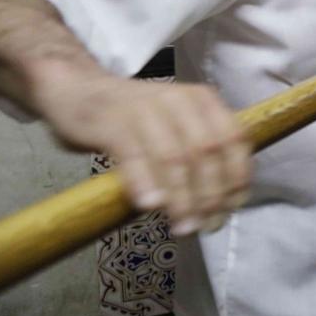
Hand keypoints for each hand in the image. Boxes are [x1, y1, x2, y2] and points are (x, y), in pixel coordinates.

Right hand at [38, 71, 250, 235]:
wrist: (79, 89)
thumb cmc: (133, 118)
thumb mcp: (176, 125)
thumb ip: (198, 153)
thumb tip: (222, 203)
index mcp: (202, 100)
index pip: (234, 137)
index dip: (237, 175)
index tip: (231, 207)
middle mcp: (179, 99)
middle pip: (206, 152)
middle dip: (210, 194)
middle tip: (205, 224)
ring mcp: (145, 108)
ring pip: (174, 157)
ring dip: (182, 198)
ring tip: (182, 226)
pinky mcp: (112, 121)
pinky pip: (133, 155)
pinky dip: (145, 183)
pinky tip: (150, 206)